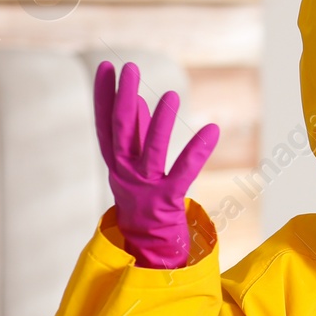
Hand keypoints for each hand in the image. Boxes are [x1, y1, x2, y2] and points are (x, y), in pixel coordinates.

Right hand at [93, 61, 218, 268]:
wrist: (149, 248)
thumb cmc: (145, 200)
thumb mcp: (136, 166)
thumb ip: (139, 135)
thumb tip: (139, 102)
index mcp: (115, 163)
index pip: (105, 124)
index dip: (103, 96)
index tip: (105, 67)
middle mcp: (124, 174)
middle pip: (120, 132)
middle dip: (124, 97)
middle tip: (129, 68)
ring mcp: (144, 188)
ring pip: (151, 150)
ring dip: (161, 121)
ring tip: (171, 94)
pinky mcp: (167, 201)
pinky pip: (184, 173)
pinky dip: (197, 151)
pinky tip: (212, 130)